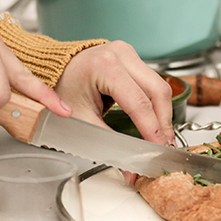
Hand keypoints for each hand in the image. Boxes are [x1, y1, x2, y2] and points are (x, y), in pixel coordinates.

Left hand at [54, 41, 173, 144]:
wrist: (55, 71)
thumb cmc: (62, 89)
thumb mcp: (81, 118)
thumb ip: (107, 142)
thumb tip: (128, 166)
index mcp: (104, 66)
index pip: (138, 102)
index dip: (151, 129)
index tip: (158, 148)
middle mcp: (120, 54)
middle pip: (157, 91)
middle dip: (163, 122)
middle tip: (165, 145)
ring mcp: (129, 54)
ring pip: (160, 87)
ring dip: (163, 114)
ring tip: (162, 136)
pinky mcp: (134, 59)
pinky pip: (154, 83)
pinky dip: (157, 104)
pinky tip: (156, 120)